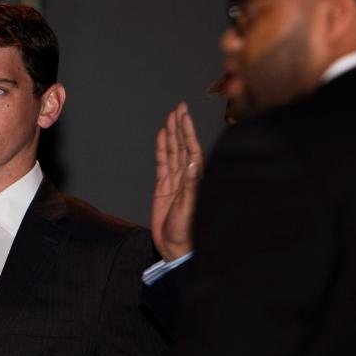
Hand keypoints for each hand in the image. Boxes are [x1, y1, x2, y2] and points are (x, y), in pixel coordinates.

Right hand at [152, 102, 202, 261]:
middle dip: (181, 127)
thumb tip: (190, 164)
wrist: (174, 247)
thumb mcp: (188, 209)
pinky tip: (162, 137)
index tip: (184, 116)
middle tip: (179, 107)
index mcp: (193, 180)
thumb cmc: (185, 232)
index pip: (191, 150)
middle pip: (182, 146)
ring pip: (172, 152)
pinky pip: (162, 163)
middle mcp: (185, 177)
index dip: (188, 132)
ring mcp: (174, 181)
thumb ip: (190, 187)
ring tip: (171, 116)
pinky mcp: (163, 188)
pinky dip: (162, 149)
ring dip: (172, 134)